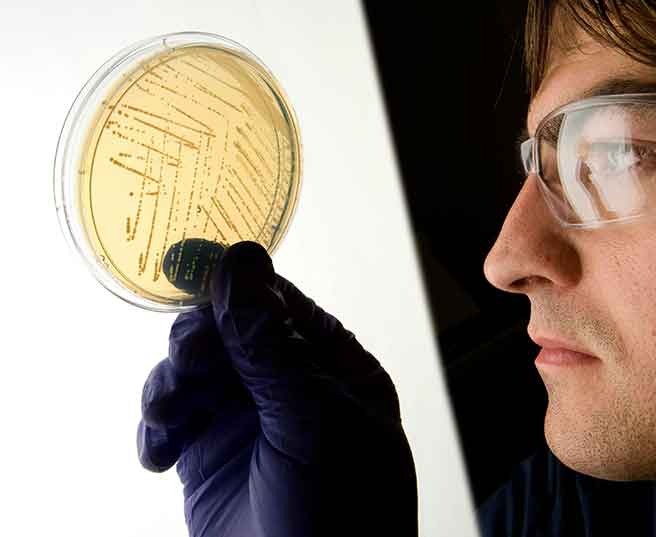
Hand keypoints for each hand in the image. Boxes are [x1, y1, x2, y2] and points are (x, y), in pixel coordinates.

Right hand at [137, 241, 417, 536]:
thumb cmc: (339, 513)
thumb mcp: (312, 421)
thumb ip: (270, 345)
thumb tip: (240, 261)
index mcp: (334, 367)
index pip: (279, 305)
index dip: (234, 288)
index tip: (187, 273)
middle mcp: (290, 387)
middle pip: (226, 332)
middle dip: (198, 342)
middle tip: (188, 363)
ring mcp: (247, 420)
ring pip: (193, 371)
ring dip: (170, 385)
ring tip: (168, 415)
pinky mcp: (208, 456)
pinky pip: (171, 420)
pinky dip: (157, 429)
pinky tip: (158, 454)